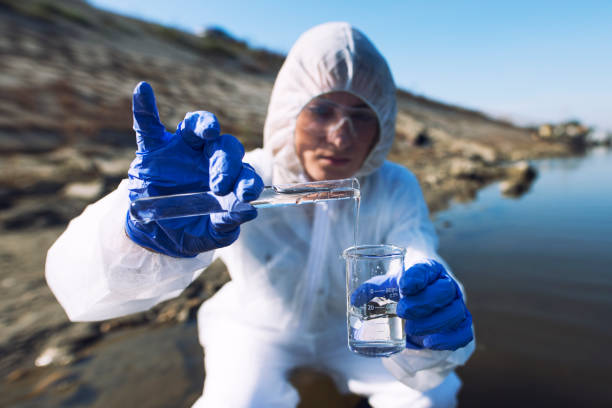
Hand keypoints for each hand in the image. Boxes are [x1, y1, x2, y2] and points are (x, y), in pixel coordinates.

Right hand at [125, 82, 263, 256]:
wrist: (155, 234)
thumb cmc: (189, 228)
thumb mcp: (209, 234)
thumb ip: (227, 225)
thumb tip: (248, 211)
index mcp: (226, 177)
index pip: (243, 169)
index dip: (247, 178)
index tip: (244, 194)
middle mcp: (207, 158)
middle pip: (225, 146)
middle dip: (227, 164)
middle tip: (220, 185)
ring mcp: (180, 150)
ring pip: (197, 126)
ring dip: (205, 125)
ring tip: (209, 131)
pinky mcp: (152, 150)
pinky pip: (147, 125)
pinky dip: (144, 108)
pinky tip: (143, 91)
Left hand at [350, 260, 472, 350]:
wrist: (422, 310)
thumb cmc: (403, 293)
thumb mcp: (388, 287)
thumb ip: (372, 290)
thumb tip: (355, 299)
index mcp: (430, 271)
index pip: (427, 269)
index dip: (417, 277)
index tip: (403, 286)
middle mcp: (447, 286)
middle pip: (444, 291)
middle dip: (423, 303)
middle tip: (402, 312)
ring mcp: (457, 306)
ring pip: (453, 313)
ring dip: (430, 323)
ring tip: (409, 329)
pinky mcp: (461, 327)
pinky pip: (461, 334)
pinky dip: (446, 340)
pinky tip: (429, 342)